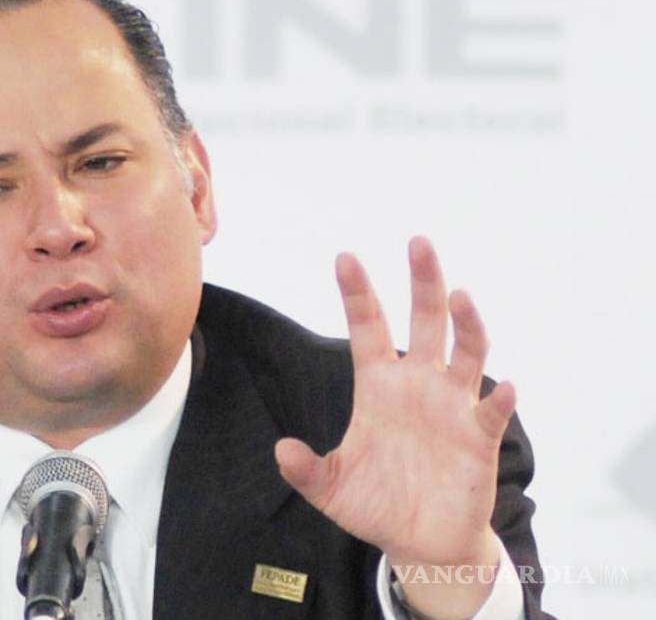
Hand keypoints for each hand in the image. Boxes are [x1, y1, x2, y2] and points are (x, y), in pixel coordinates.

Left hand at [274, 237, 516, 617]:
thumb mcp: (331, 489)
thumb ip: (306, 470)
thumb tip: (281, 449)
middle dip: (423, 281)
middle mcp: (418, 385)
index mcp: (378, 386)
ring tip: (460, 296)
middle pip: (424, 321)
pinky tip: (504, 387)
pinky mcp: (479, 436)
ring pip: (465, 351)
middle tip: (418, 241)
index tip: (345, 256)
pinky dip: (499, 398)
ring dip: (467, 324)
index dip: (357, 293)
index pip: (368, 328)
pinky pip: (492, 410)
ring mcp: (452, 406)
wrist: (420, 543)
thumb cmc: (376, 507)